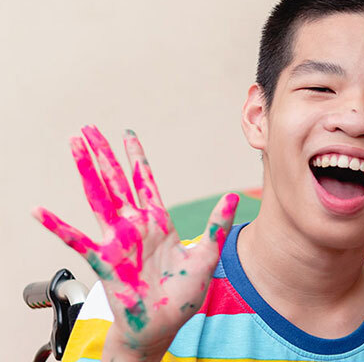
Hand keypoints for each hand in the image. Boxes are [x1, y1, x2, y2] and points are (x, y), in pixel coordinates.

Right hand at [32, 126, 237, 356]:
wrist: (162, 327)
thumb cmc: (183, 296)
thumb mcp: (207, 257)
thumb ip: (217, 226)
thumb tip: (233, 197)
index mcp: (158, 223)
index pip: (145, 182)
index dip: (136, 158)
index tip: (127, 134)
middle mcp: (135, 227)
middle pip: (115, 182)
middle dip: (103, 154)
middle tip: (88, 129)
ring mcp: (117, 242)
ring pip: (97, 198)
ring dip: (85, 171)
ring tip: (74, 146)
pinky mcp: (104, 261)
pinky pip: (76, 240)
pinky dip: (57, 225)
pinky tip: (39, 211)